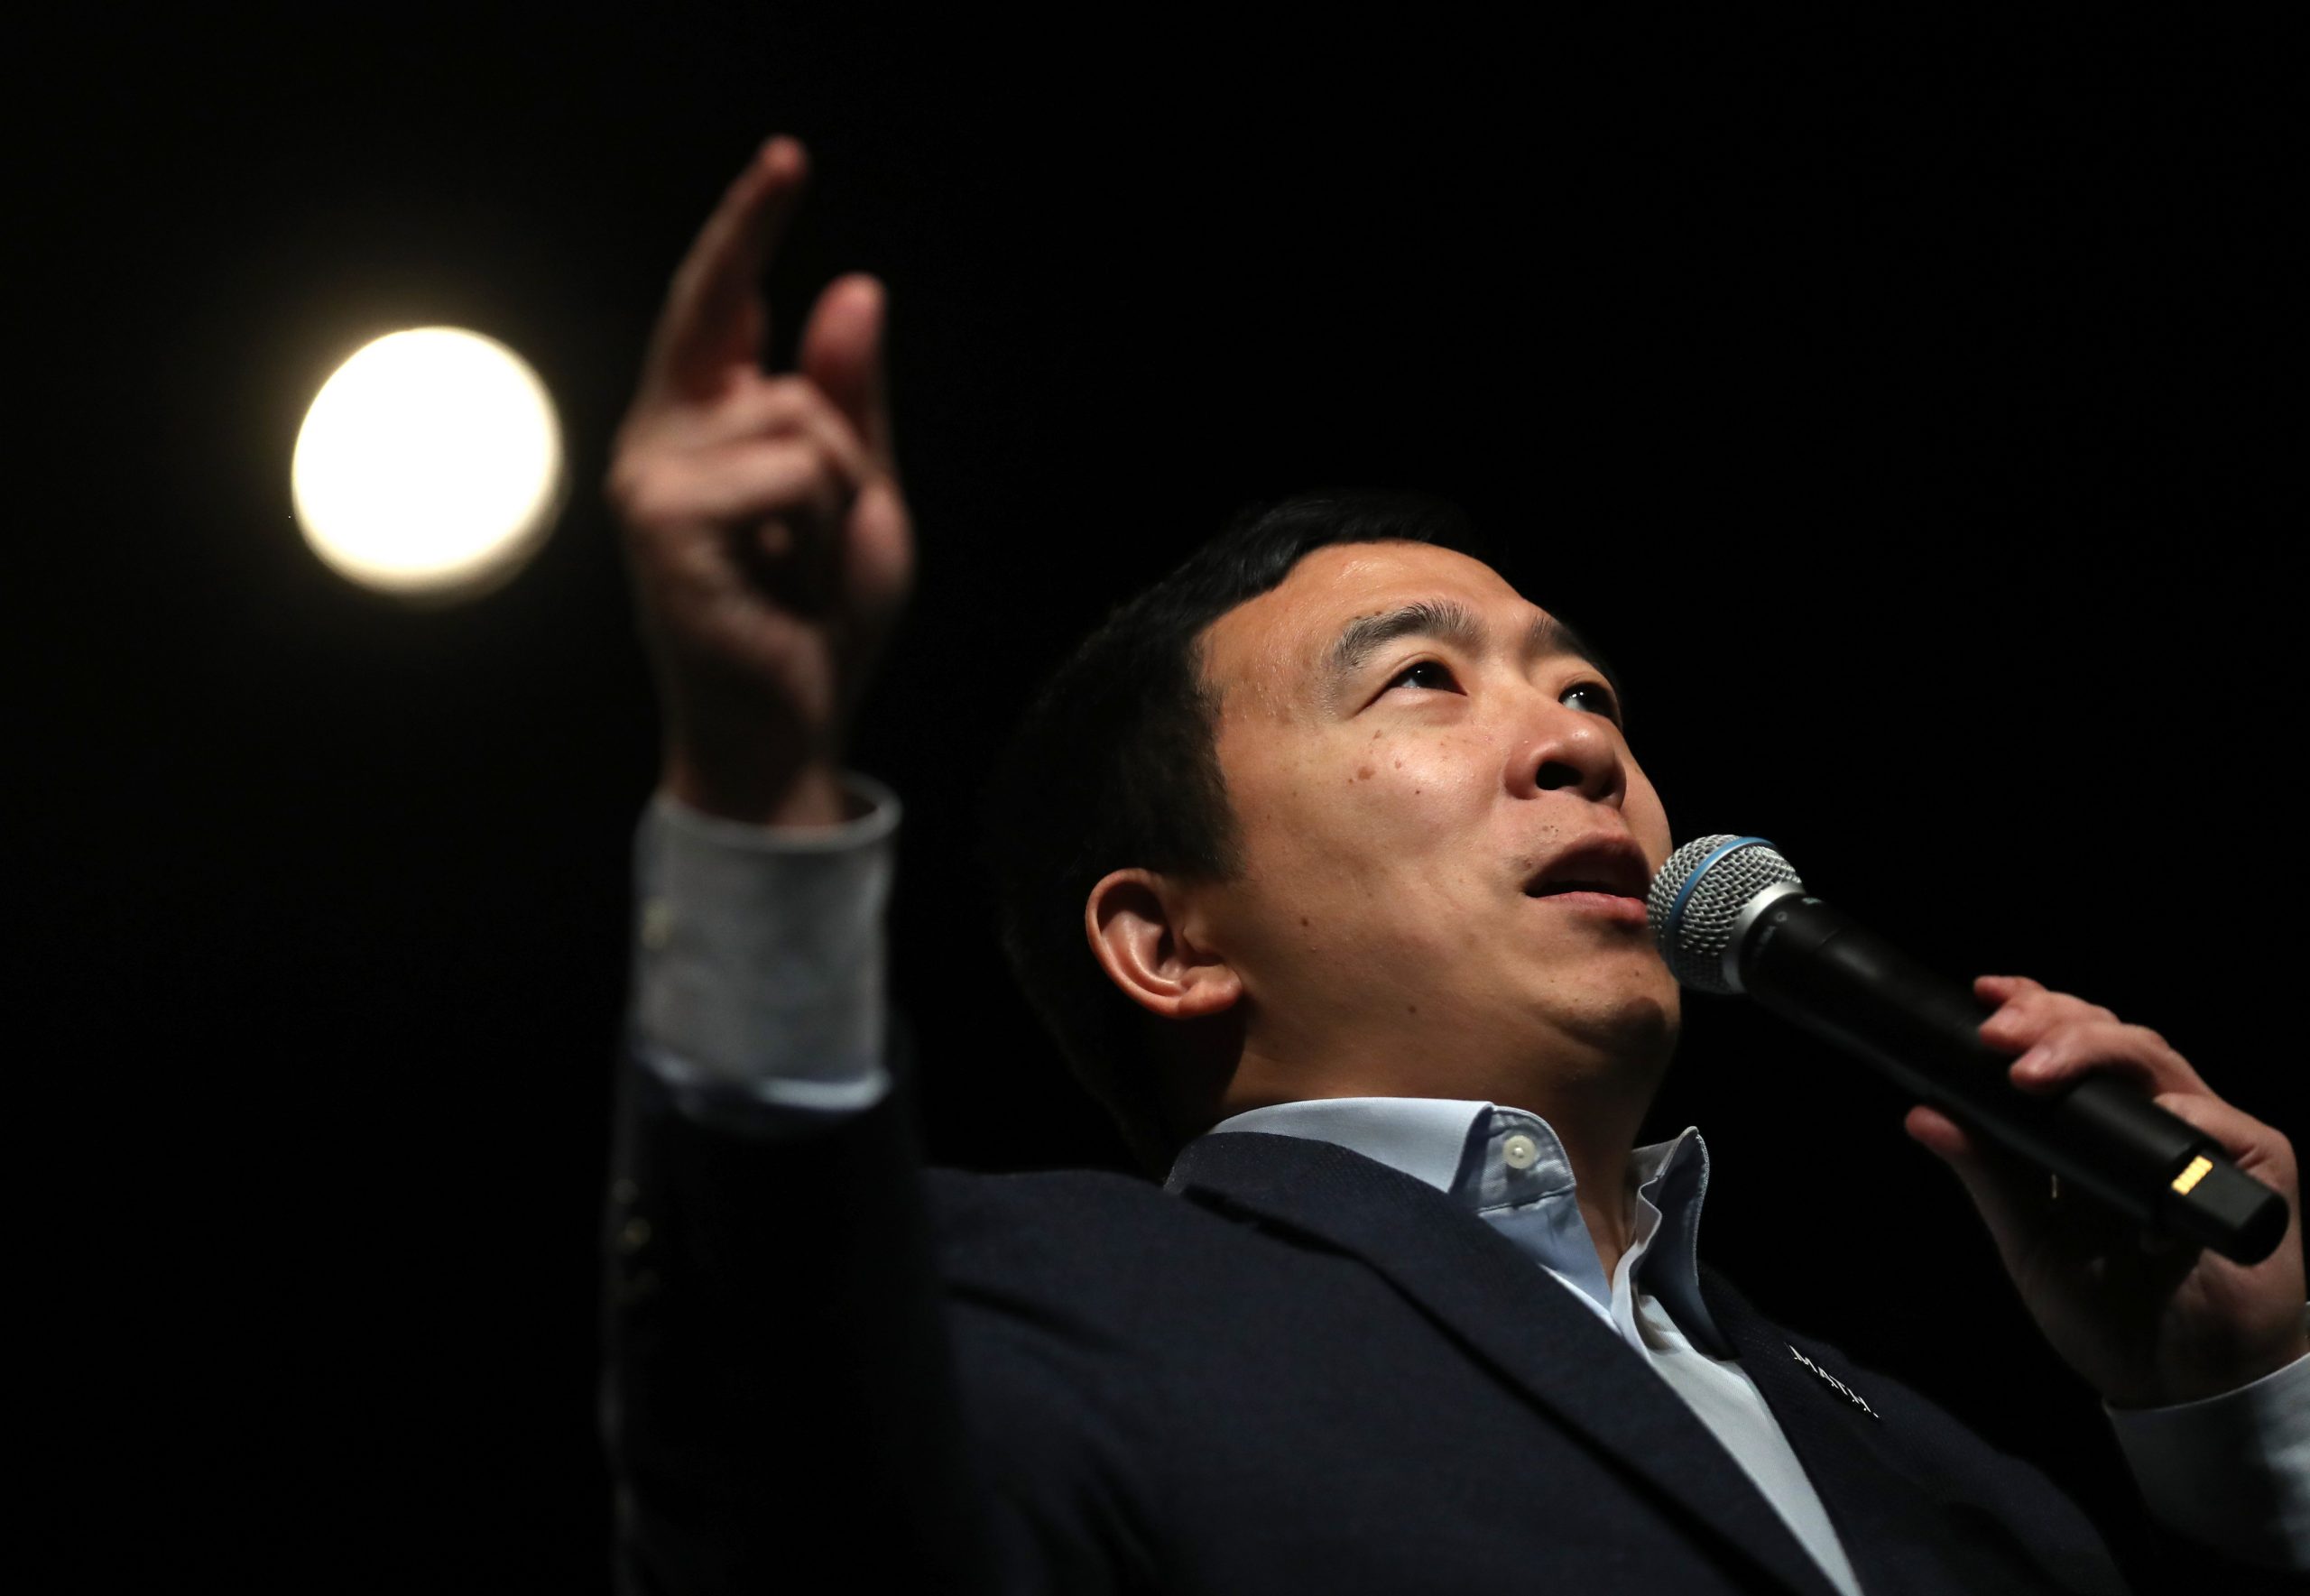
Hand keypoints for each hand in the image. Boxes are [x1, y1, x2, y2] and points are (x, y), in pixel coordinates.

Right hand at [607, 136, 909, 824]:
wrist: (789, 727)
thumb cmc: (818, 620)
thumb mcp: (860, 496)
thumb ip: (853, 398)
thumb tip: (852, 287)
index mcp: (700, 427)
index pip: (718, 304)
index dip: (749, 228)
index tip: (789, 158)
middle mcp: (660, 441)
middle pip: (794, 380)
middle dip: (847, 461)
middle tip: (823, 552)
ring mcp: (651, 477)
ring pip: (801, 422)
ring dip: (838, 503)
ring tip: (801, 571)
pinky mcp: (663, 517)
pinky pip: (792, 470)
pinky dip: (821, 527)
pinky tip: (783, 583)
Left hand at [1903, 974, 2306, 1408]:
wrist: (2176, 1383)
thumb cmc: (2107, 1310)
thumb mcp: (2031, 1239)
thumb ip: (1987, 1175)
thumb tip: (1923, 1113)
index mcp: (2097, 1125)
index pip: (2069, 1042)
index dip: (2034, 1008)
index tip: (1982, 995)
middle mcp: (2152, 1118)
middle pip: (2110, 1034)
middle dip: (2051, 1020)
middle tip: (1997, 1035)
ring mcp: (2206, 1137)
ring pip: (2155, 1059)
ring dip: (2092, 1050)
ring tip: (2032, 1071)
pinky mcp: (2257, 1167)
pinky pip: (2219, 1123)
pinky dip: (2179, 1117)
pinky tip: (2143, 1119)